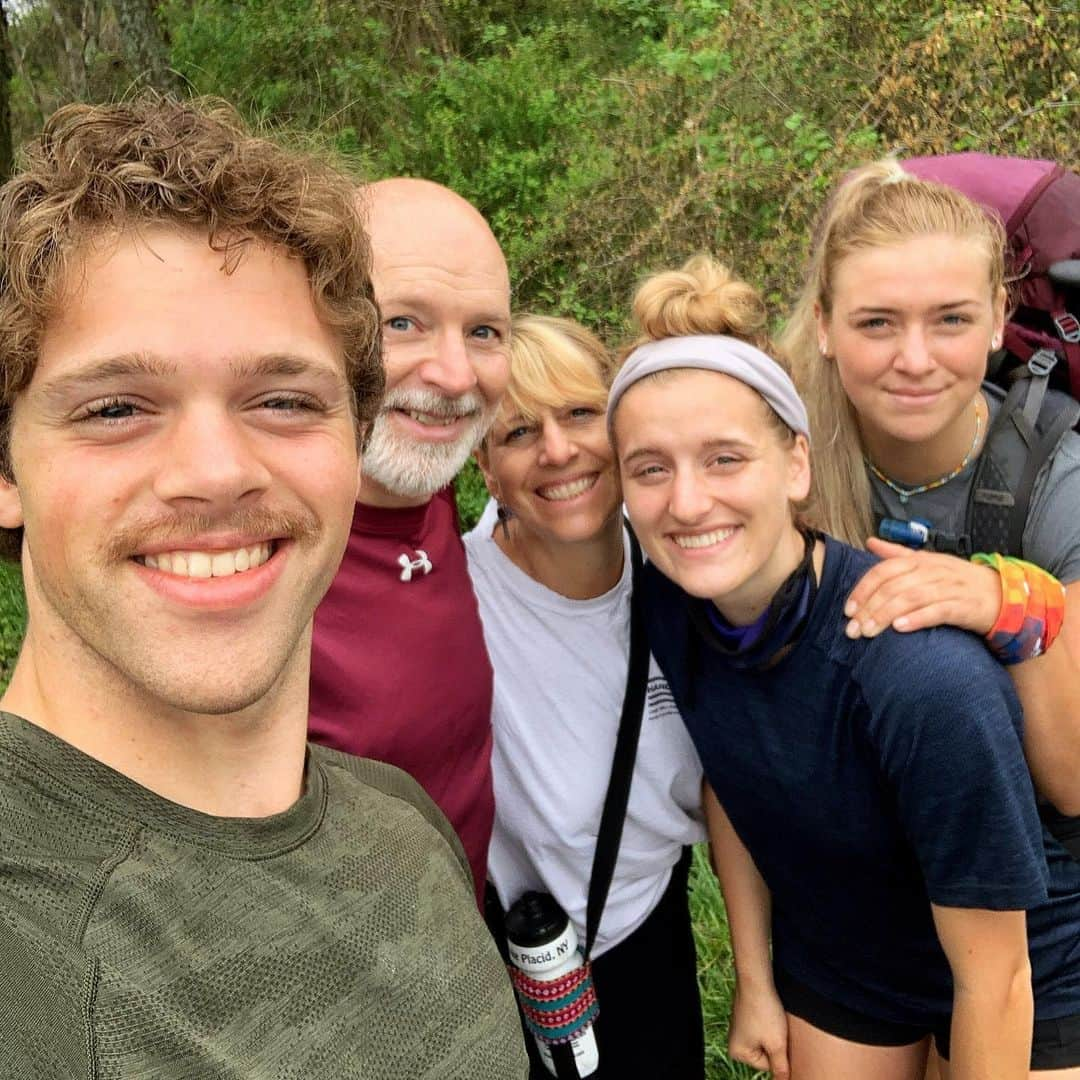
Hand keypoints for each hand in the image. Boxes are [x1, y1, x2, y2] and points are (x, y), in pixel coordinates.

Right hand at [728, 980, 789, 1078]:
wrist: (756, 979)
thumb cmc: (764, 1012)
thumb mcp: (777, 1045)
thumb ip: (781, 1068)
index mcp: (738, 1053)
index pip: (768, 1066)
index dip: (780, 1054)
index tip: (781, 1037)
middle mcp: (735, 1042)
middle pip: (767, 1054)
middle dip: (777, 1044)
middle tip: (779, 1029)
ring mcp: (740, 1028)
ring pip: (767, 1041)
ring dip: (776, 1034)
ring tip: (776, 1020)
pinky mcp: (747, 1017)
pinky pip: (763, 1029)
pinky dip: (771, 1024)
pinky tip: (772, 1014)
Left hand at [843, 538, 1000, 637]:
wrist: (1002, 594)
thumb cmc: (957, 580)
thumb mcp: (927, 562)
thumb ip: (897, 555)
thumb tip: (870, 542)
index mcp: (920, 560)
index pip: (884, 570)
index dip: (863, 589)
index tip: (848, 609)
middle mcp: (932, 571)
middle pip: (893, 587)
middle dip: (869, 608)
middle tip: (852, 629)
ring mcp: (949, 587)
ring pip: (910, 598)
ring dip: (885, 615)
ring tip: (868, 631)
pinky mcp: (963, 606)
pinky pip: (937, 611)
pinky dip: (917, 618)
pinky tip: (899, 628)